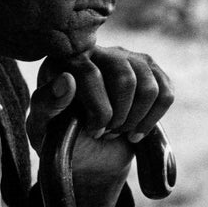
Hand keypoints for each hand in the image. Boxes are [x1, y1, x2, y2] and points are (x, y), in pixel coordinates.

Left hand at [26, 46, 173, 206]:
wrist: (87, 155)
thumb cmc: (60, 137)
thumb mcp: (42, 127)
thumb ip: (47, 103)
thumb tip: (66, 80)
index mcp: (65, 60)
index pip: (90, 73)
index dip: (98, 109)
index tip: (92, 130)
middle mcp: (96, 51)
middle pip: (125, 78)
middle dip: (118, 116)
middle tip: (104, 132)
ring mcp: (125, 58)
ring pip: (147, 86)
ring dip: (135, 118)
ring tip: (118, 130)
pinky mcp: (149, 73)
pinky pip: (165, 91)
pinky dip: (153, 118)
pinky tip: (136, 130)